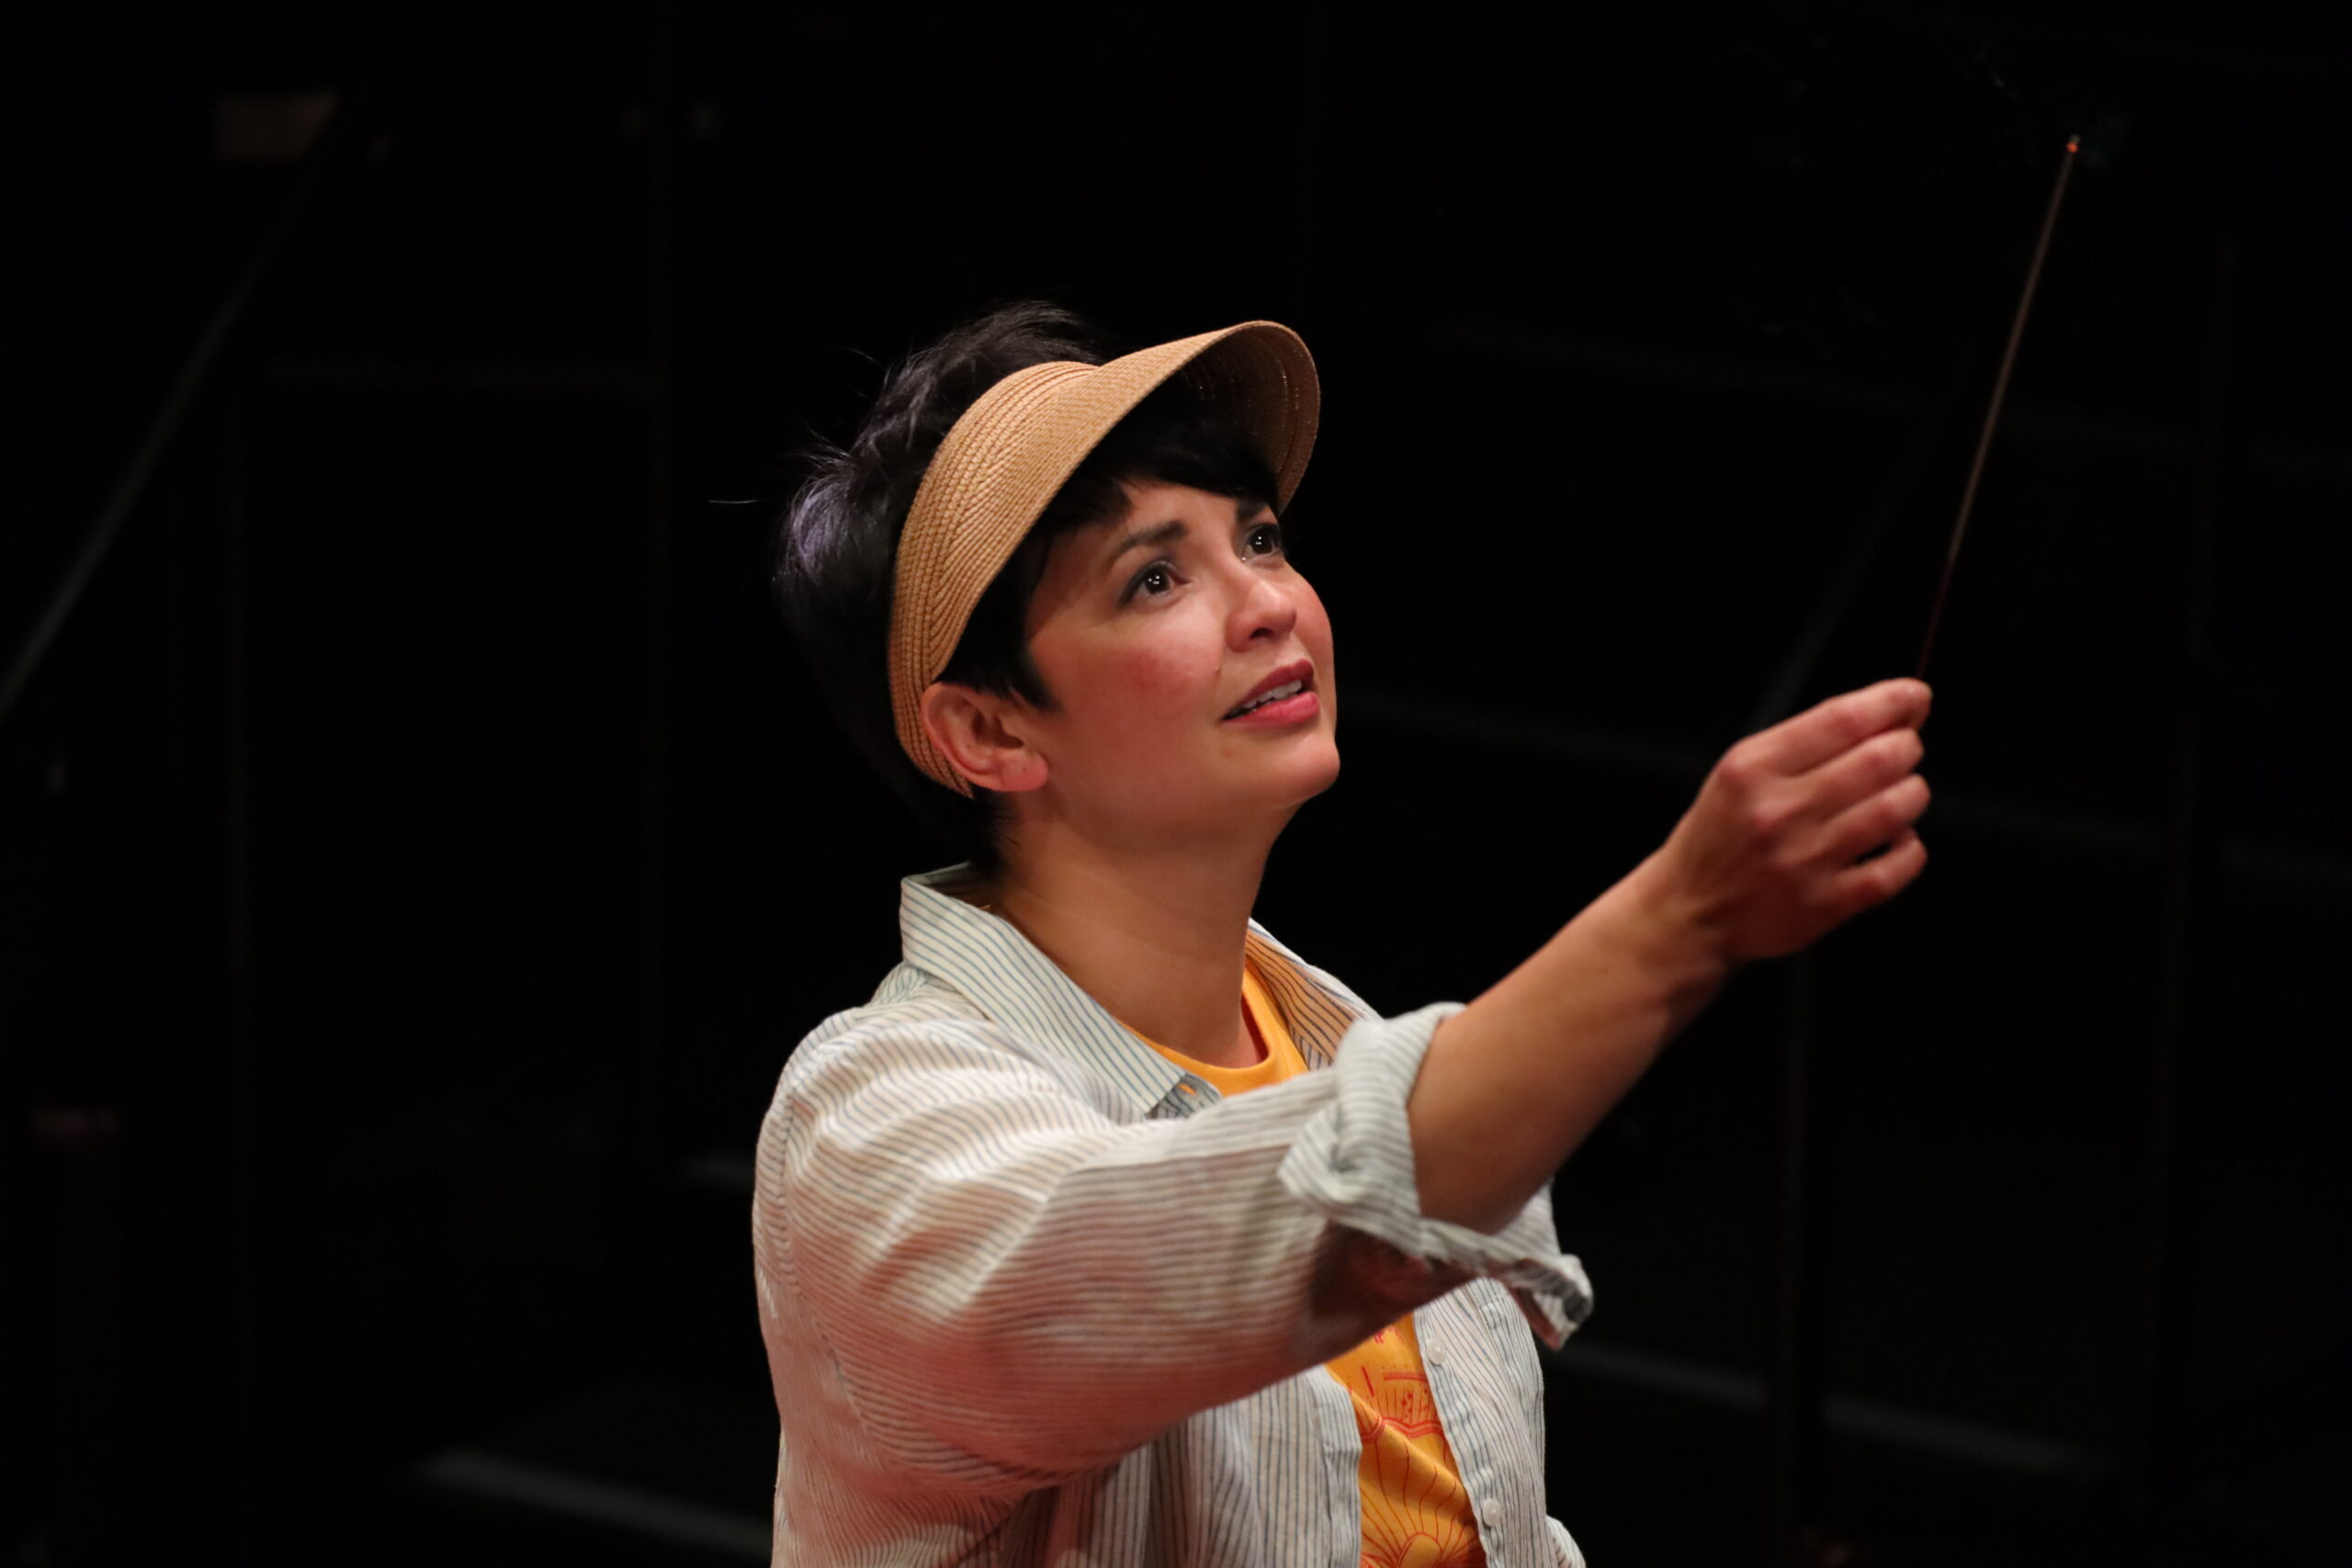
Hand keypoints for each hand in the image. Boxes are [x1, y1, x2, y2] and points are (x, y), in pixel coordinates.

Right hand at [1644, 677, 1933, 964]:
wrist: (1690, 910)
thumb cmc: (1721, 834)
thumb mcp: (1739, 773)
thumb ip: (1803, 743)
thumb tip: (1888, 714)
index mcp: (1752, 769)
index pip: (1842, 719)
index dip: (1892, 701)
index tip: (1914, 696)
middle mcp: (1777, 811)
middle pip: (1878, 760)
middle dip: (1906, 747)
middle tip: (1903, 750)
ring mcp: (1802, 860)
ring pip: (1895, 809)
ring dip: (1912, 793)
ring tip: (1902, 793)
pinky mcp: (1825, 904)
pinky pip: (1897, 867)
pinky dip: (1910, 847)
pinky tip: (1897, 840)